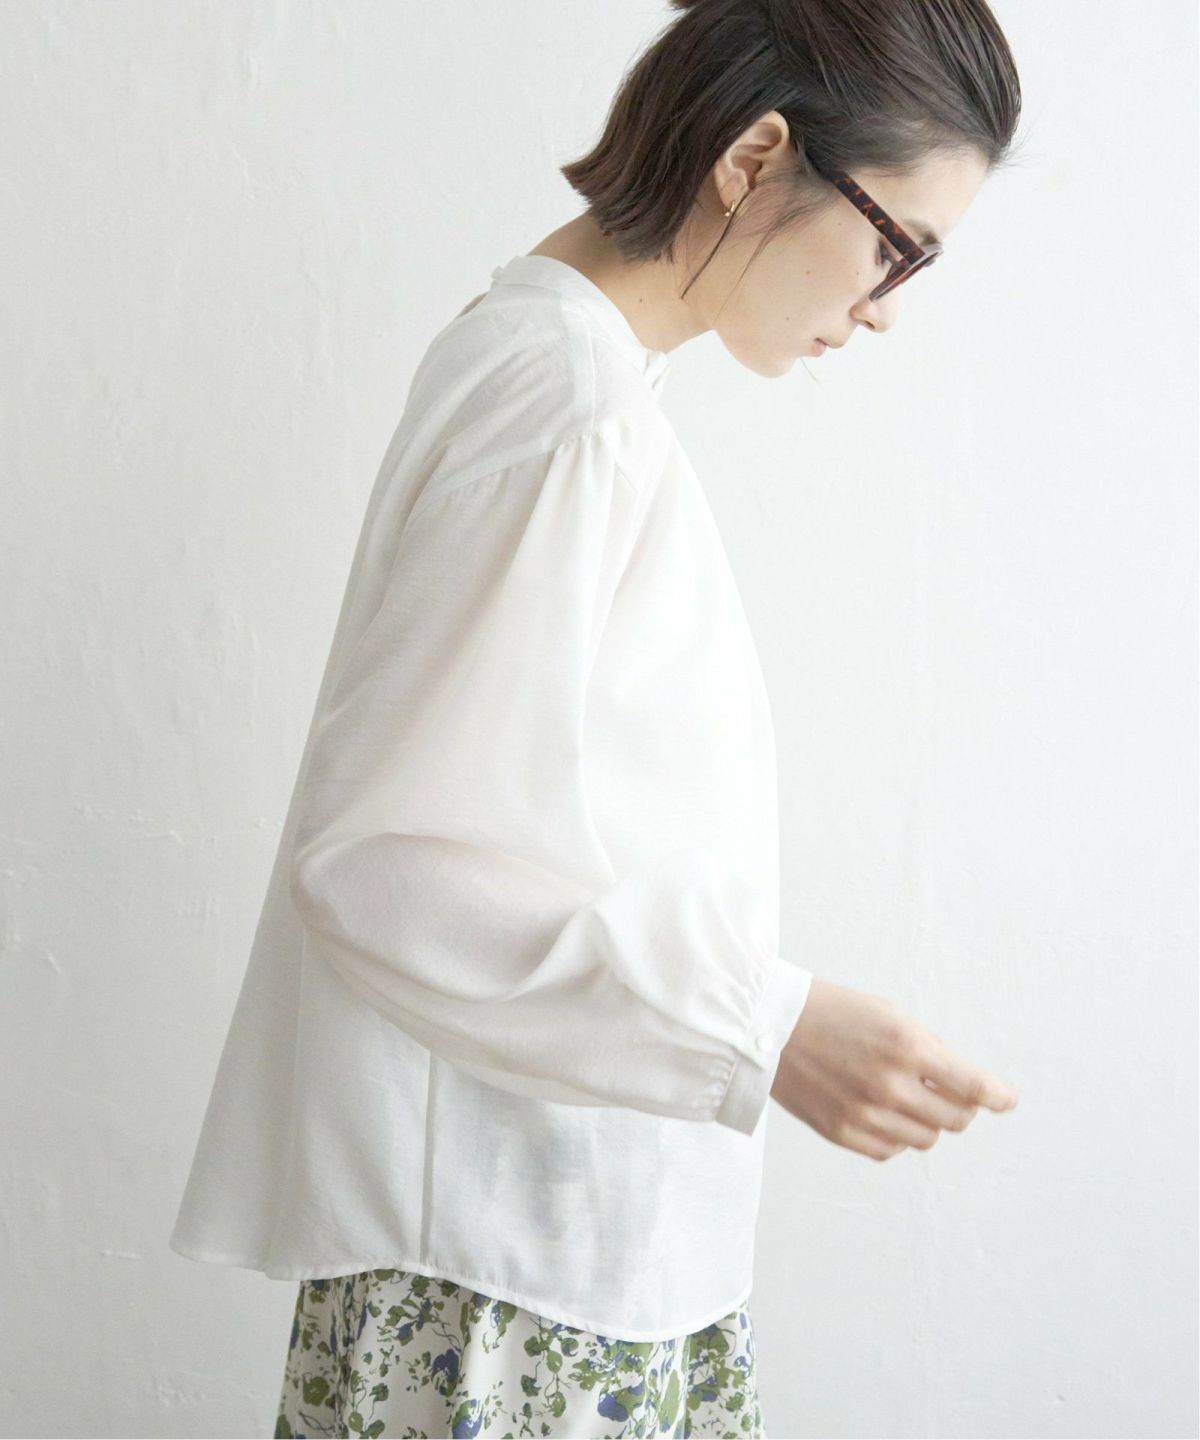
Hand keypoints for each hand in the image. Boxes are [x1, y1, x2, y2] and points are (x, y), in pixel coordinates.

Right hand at [769, 977, 1019, 1160]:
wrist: (769, 1026)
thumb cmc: (832, 1012)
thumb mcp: (888, 1014)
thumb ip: (928, 1048)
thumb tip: (964, 1086)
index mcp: (907, 1045)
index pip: (972, 1086)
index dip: (997, 1097)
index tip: (1007, 1100)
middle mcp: (890, 1083)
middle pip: (955, 1119)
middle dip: (960, 1108)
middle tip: (950, 1094)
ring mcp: (865, 1113)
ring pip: (926, 1139)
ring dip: (927, 1122)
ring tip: (907, 1098)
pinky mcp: (842, 1133)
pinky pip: (891, 1150)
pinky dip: (896, 1135)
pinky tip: (882, 1112)